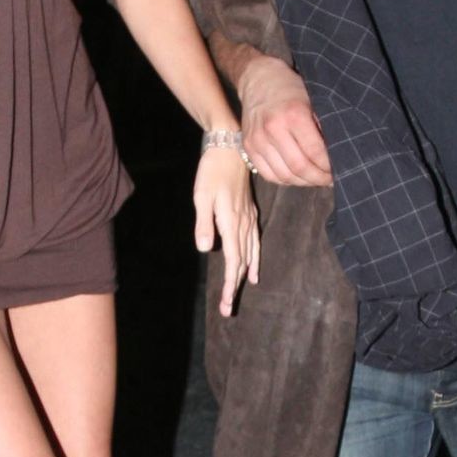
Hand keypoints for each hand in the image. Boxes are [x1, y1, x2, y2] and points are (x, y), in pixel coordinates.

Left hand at [193, 146, 260, 315]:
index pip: (232, 260)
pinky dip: (254, 258)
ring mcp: (249, 218)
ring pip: (249, 253)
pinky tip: (254, 269)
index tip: (225, 303)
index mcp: (231, 222)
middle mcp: (244, 224)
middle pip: (241, 262)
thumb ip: (204, 223)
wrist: (229, 147)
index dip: (229, 283)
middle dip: (234, 286)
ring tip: (240, 293)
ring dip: (244, 275)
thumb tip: (206, 249)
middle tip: (228, 309)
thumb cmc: (211, 171)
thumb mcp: (201, 195)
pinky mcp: (250, 213)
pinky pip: (255, 242)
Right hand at [238, 56, 331, 186]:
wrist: (258, 79)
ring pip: (284, 175)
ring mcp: (257, 139)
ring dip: (303, 182)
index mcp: (293, 115)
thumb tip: (337, 155)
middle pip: (299, 167)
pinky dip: (286, 180)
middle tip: (329, 179)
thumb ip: (324, 126)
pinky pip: (269, 174)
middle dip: (318, 178)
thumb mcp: (313, 100)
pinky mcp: (249, 147)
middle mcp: (273, 128)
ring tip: (315, 178)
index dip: (329, 167)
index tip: (339, 170)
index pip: (315, 152)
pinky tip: (297, 176)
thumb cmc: (291, 89)